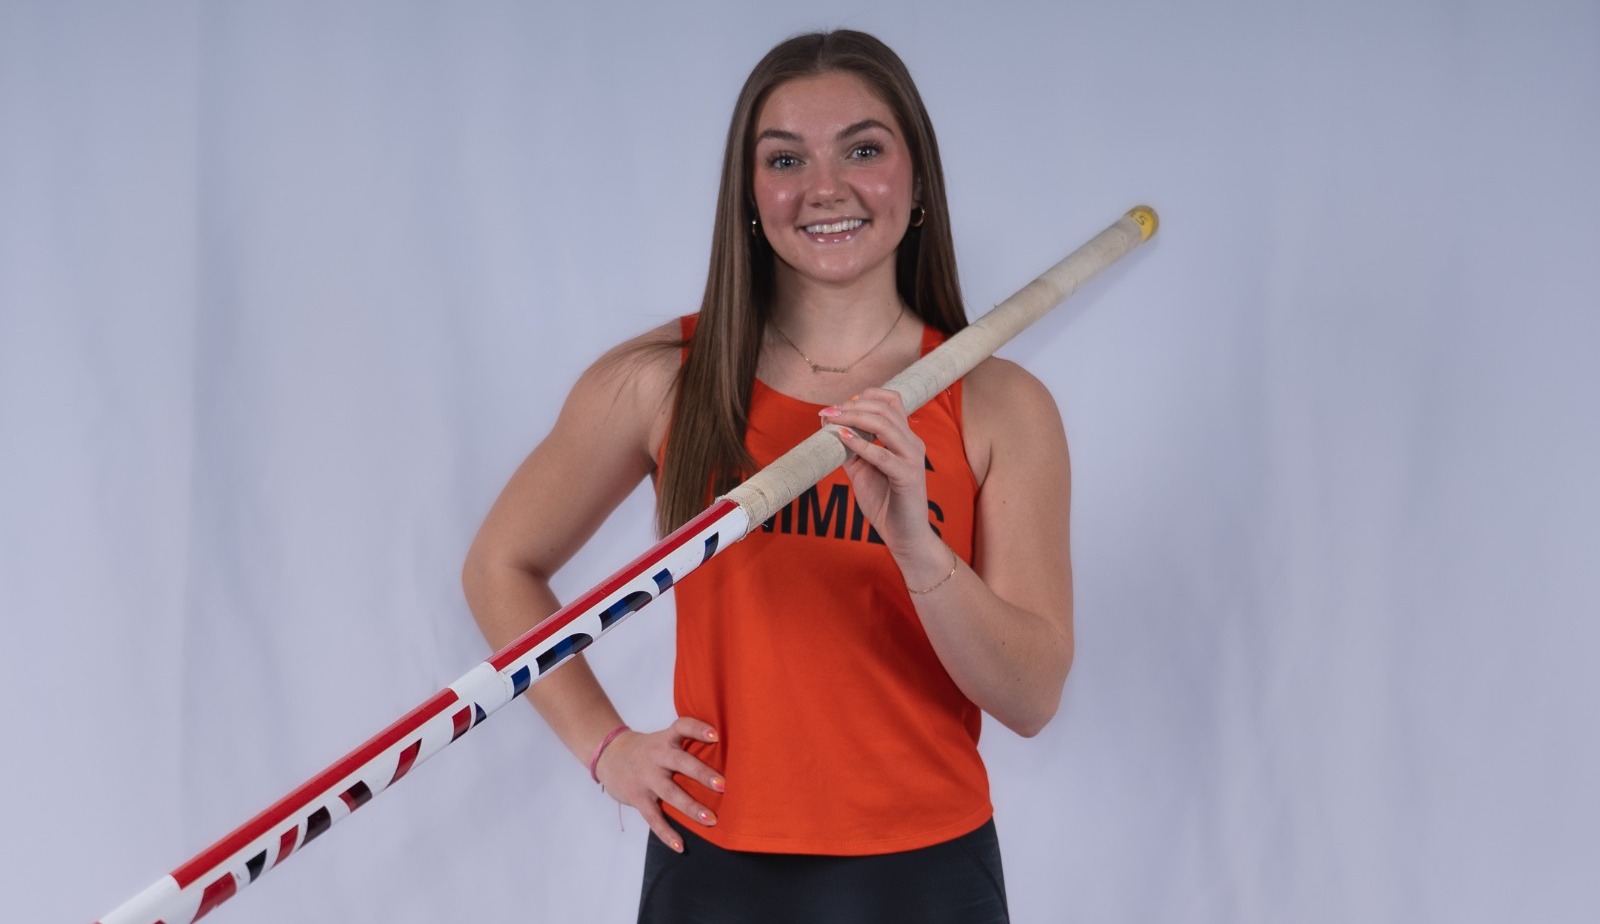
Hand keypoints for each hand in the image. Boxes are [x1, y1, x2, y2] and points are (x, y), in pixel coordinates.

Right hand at [593, 716, 724, 851]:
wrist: (609, 755)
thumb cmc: (647, 750)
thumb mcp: (663, 739)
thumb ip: (686, 745)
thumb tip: (726, 755)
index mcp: (665, 740)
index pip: (682, 727)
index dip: (698, 729)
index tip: (716, 735)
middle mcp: (657, 756)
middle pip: (680, 762)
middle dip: (701, 773)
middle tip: (722, 785)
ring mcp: (646, 778)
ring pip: (670, 793)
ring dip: (691, 807)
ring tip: (711, 820)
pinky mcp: (638, 797)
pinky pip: (653, 817)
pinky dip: (667, 833)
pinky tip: (680, 846)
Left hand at [820, 387, 933, 554]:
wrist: (904, 535)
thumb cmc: (885, 502)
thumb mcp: (863, 470)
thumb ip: (851, 450)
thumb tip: (830, 429)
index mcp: (905, 439)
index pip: (892, 401)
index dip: (866, 396)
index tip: (841, 405)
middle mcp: (912, 443)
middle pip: (886, 409)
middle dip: (853, 406)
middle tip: (829, 412)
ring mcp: (912, 459)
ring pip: (885, 425)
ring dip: (854, 419)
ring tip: (832, 421)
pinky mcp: (908, 477)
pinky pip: (883, 455)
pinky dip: (861, 444)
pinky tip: (843, 439)